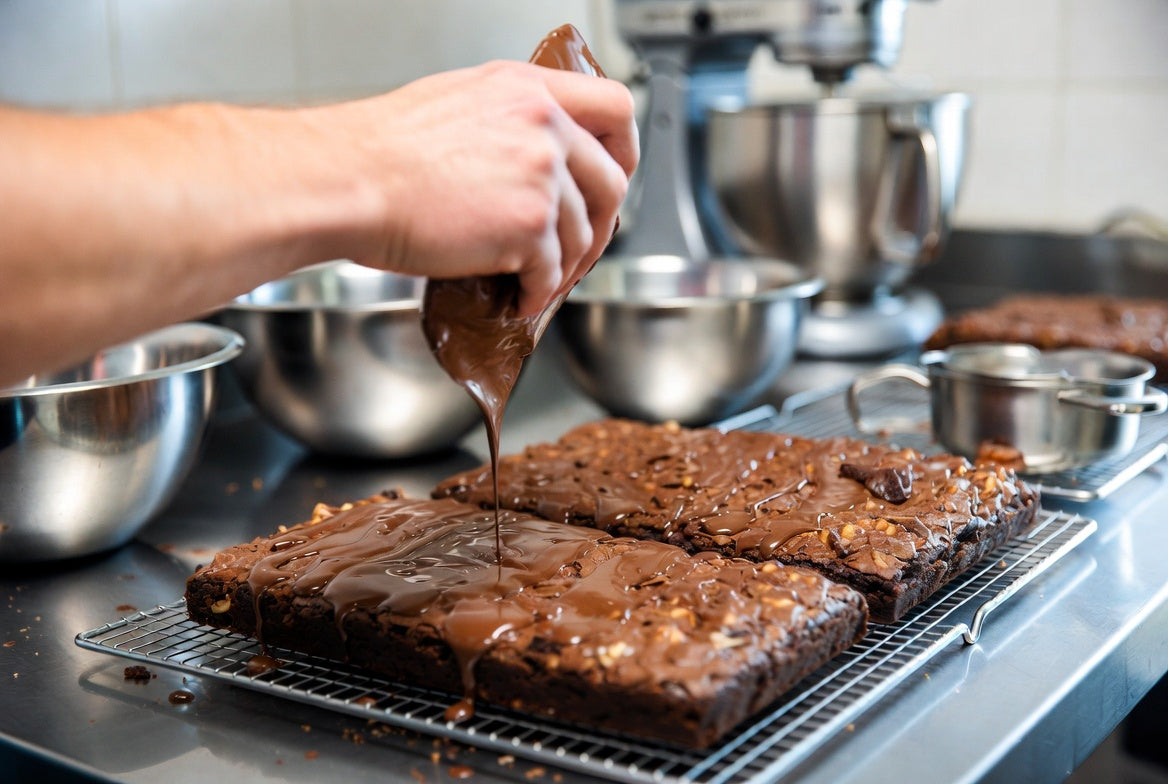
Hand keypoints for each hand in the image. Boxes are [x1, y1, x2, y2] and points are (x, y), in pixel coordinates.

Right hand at [300, 60, 638, 315]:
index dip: (624, 150)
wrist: (349, 180)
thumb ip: (508, 118)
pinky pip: (551, 272)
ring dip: (564, 265)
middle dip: (600, 223)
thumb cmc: (380, 149)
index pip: (615, 108)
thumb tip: (529, 151)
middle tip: (580, 245)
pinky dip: (537, 293)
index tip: (614, 174)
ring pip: (581, 234)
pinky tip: (517, 297)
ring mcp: (541, 174)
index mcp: (527, 89)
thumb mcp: (457, 101)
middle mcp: (543, 124)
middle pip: (611, 182)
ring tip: (537, 280)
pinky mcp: (528, 225)